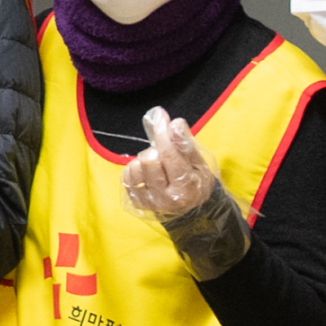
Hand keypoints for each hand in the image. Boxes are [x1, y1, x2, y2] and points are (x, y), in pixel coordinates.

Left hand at [121, 106, 220, 220]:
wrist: (190, 210)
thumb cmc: (195, 181)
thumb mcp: (198, 162)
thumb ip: (185, 143)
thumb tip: (175, 123)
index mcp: (186, 186)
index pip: (169, 154)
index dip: (162, 133)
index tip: (160, 115)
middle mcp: (167, 198)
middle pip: (149, 160)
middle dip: (155, 150)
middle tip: (164, 154)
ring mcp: (151, 203)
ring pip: (135, 168)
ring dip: (143, 160)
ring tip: (156, 165)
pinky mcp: (138, 203)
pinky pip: (126, 177)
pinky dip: (134, 170)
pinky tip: (146, 172)